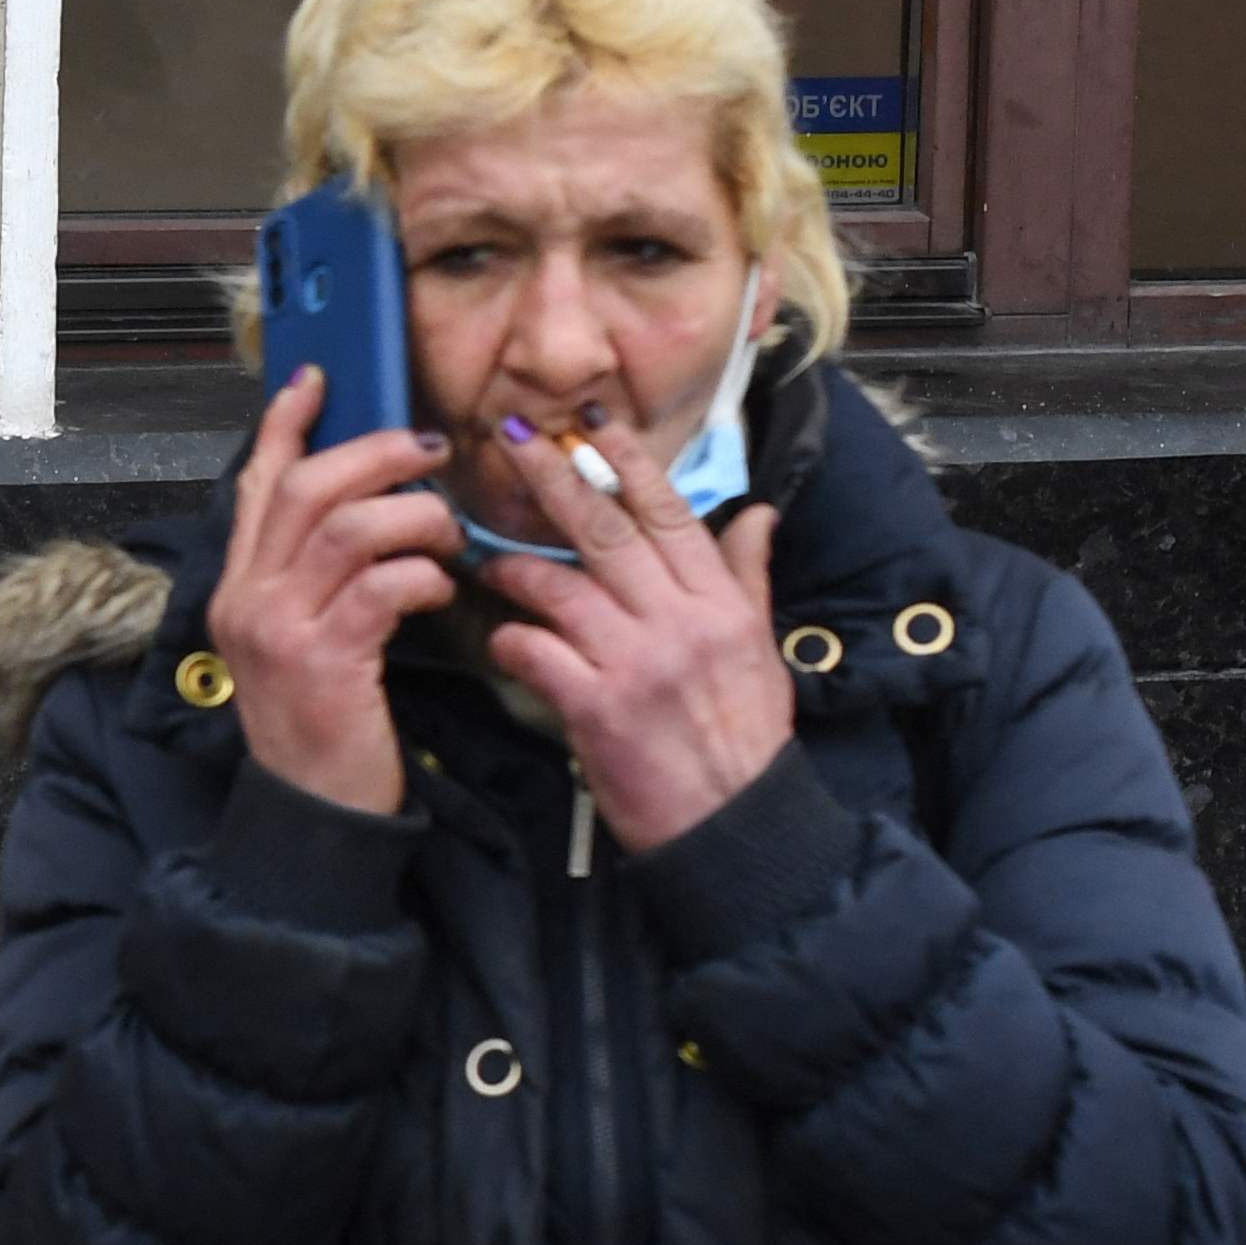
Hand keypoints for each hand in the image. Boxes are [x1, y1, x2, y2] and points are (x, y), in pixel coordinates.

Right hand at [206, 366, 462, 815]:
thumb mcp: (305, 639)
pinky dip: (420, 574)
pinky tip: (441, 588)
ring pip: (344, 528)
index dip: (287, 425)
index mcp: (240, 586)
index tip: (318, 379)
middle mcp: (246, 599)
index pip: (256, 483)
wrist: (315, 812)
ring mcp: (278, 629)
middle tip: (430, 450)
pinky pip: (379, 586)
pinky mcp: (322, 662)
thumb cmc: (327, 724)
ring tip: (450, 529)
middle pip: (304, 489)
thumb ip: (321, 576)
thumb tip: (375, 508)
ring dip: (412, 514)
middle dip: (375, 454)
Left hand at [470, 417, 794, 851]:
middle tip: (510, 436)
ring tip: (485, 561)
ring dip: (513, 568)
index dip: (625, 461)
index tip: (589, 419)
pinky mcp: (596, 707)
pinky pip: (535, 652)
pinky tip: (500, 642)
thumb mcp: (760, 650)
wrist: (736, 826)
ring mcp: (637, 662)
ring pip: (559, 587)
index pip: (668, 512)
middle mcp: (681, 621)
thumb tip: (756, 513)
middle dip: (554, 477)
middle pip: (605, 531)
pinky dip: (509, 640)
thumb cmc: (744, 738)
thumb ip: (747, 578)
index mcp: (720, 603)